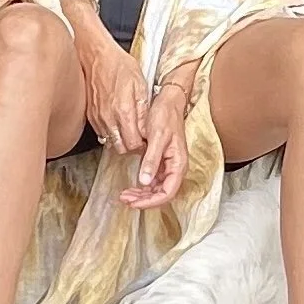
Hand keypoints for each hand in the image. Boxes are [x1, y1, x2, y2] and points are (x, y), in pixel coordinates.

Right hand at [70, 8, 149, 158]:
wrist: (96, 54)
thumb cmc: (118, 65)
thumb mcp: (140, 84)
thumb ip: (143, 111)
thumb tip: (147, 130)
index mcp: (123, 111)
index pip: (134, 144)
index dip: (143, 144)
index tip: (148, 137)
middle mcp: (108, 118)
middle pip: (121, 148)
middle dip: (132, 146)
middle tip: (140, 135)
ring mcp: (97, 118)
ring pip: (110, 143)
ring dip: (121, 140)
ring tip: (129, 128)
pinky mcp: (90, 115)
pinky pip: (101, 133)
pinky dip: (111, 132)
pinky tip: (117, 122)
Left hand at [124, 62, 198, 207]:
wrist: (168, 101)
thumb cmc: (165, 116)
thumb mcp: (157, 137)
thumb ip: (151, 160)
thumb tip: (144, 181)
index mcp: (178, 164)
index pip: (167, 192)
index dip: (151, 201)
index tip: (134, 203)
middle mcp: (175, 168)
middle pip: (162, 194)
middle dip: (144, 200)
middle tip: (125, 199)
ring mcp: (168, 165)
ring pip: (157, 189)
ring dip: (142, 195)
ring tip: (125, 195)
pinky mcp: (161, 161)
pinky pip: (153, 180)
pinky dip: (142, 186)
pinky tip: (132, 186)